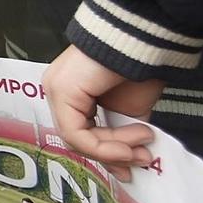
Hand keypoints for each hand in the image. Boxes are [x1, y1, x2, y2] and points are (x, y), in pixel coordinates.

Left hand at [42, 45, 162, 176]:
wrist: (147, 37)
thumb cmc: (141, 64)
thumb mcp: (132, 109)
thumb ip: (124, 134)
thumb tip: (129, 161)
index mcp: (73, 93)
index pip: (81, 134)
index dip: (107, 155)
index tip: (132, 165)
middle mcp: (59, 90)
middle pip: (78, 138)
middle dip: (113, 156)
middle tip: (142, 160)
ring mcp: (56, 89)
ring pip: (77, 139)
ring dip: (115, 150)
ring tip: (141, 148)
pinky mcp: (61, 90)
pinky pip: (77, 133)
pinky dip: (105, 146)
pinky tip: (131, 143)